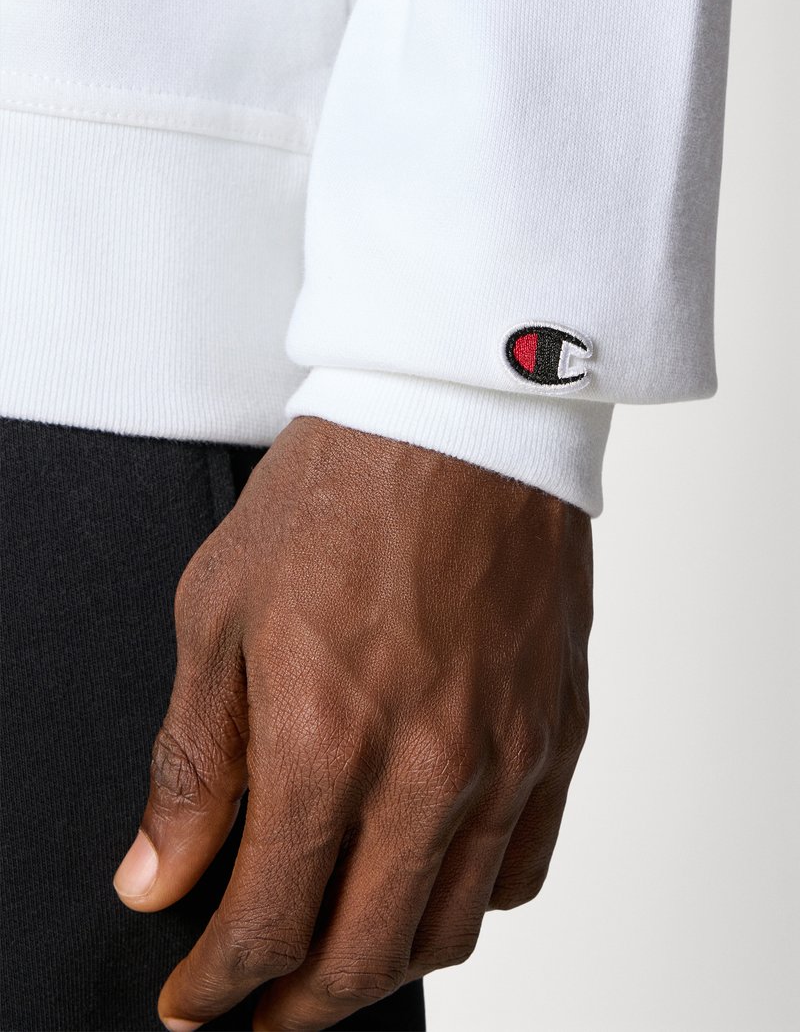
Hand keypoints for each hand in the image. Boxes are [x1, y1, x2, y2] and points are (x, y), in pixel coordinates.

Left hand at [113, 417, 592, 1030]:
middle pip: (367, 952)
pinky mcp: (557, 729)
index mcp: (327, 739)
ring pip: (451, 924)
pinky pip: (524, 863)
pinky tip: (431, 875)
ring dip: (386, 960)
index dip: (218, 985)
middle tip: (261, 1005)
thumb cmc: (336, 495)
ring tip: (341, 948)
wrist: (454, 417)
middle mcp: (429, 767)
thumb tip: (157, 877)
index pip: (269, 921)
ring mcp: (507, 753)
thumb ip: (192, 765)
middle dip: (299, 1004)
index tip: (193, 1000)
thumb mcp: (219, 615)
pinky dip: (470, 900)